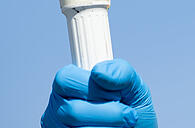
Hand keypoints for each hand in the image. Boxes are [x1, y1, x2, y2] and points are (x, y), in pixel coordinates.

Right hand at [41, 59, 156, 126]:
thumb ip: (120, 72)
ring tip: (123, 124)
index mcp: (70, 85)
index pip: (65, 78)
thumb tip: (98, 72)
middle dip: (108, 112)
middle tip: (127, 112)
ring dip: (110, 127)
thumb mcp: (134, 86)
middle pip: (71, 110)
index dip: (92, 87)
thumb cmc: (133, 108)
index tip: (116, 94)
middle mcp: (60, 108)